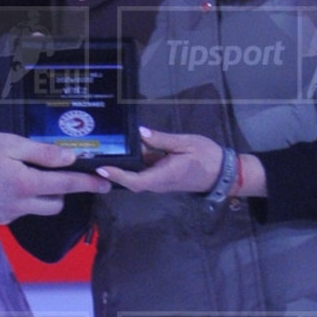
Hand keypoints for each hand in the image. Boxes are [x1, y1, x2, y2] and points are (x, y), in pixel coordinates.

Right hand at [0, 132, 110, 222]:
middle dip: (61, 191)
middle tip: (56, 173)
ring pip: (37, 209)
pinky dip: (21, 200)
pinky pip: (19, 211)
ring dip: (40, 196)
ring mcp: (7, 216)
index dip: (89, 184)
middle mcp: (20, 206)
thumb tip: (70, 158)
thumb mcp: (9, 144)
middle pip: (55, 204)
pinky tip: (6, 185)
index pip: (67, 185)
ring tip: (26, 176)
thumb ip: (41, 153)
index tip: (107, 184)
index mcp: (26, 185)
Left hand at [97, 127, 264, 197]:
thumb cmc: (207, 157)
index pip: (136, 181)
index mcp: (165, 176)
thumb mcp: (186, 143)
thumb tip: (140, 134)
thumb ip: (162, 140)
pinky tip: (125, 150)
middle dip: (113, 171)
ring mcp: (160, 182)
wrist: (223, 173)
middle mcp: (159, 183)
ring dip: (121, 167)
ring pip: (136, 176)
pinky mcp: (162, 177)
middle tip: (93, 158)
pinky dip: (134, 163)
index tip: (102, 169)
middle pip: (131, 180)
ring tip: (103, 152)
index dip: (118, 176)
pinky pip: (144, 172)